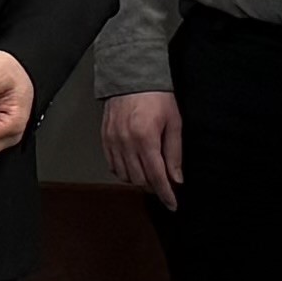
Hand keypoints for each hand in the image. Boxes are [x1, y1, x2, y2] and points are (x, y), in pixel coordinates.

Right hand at [100, 89, 184, 206]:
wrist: (132, 75)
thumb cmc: (157, 96)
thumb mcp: (174, 122)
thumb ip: (175, 153)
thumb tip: (176, 178)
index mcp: (146, 138)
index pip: (156, 176)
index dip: (165, 194)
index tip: (172, 204)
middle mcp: (126, 142)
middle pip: (139, 180)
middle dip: (153, 186)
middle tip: (164, 184)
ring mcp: (112, 140)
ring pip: (124, 175)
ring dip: (138, 180)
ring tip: (149, 173)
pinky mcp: (104, 138)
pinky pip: (112, 165)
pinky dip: (123, 171)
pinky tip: (133, 166)